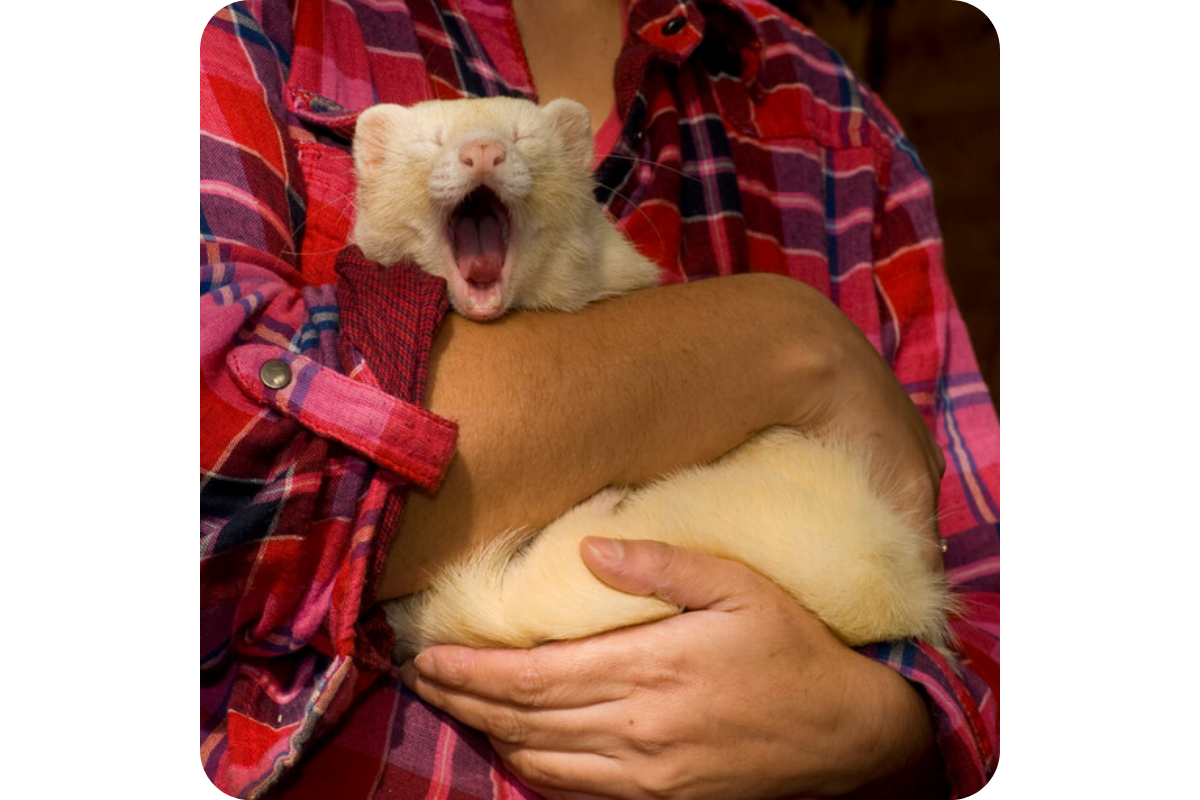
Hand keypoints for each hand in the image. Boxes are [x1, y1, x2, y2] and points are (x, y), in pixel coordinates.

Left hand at [400, 538, 945, 798]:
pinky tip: (517, 749)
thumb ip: (661, 564)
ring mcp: (646, 774)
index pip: (532, 676)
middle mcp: (636, 729)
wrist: (848, 732)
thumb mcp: (739, 585)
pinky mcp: (661, 799)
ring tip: (458, 707)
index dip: (471, 670)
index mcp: (648, 669)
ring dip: (489, 734)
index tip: (429, 656)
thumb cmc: (792, 648)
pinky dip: (532, 770)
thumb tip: (589, 551)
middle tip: (423, 679)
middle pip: (523, 720)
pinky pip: (575, 792)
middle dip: (463, 700)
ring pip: (540, 761)